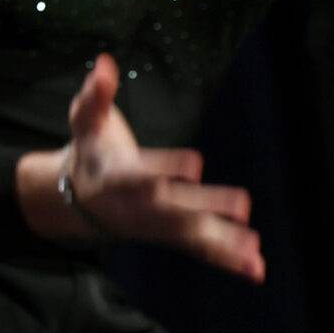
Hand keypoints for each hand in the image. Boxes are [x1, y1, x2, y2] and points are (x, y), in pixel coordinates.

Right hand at [35, 53, 264, 281]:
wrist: (77, 197)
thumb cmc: (90, 149)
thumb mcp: (85, 119)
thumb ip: (95, 94)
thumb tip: (104, 64)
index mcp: (116, 176)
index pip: (142, 174)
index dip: (168, 169)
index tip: (196, 164)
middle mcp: (137, 206)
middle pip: (174, 209)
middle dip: (207, 208)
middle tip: (242, 205)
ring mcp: (155, 225)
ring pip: (190, 236)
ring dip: (223, 243)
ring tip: (254, 250)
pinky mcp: (169, 235)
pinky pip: (198, 250)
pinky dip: (226, 259)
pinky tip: (256, 268)